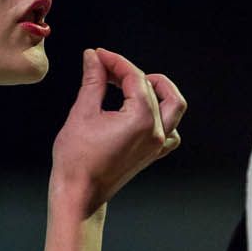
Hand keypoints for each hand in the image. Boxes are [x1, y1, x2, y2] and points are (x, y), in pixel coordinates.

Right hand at [51, 48, 186, 212]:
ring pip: (174, 108)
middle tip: (110, 69)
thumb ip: (93, 80)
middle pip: (157, 88)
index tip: (98, 55)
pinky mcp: (152, 155)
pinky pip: (171, 131)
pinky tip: (143, 112)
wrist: (80, 194)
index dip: (115, 62)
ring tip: (135, 85)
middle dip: (133, 73)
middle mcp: (156, 132)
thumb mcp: (82, 113)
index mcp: (142, 119)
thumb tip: (93, 58)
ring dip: (158, 91)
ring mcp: (157, 145)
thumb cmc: (77, 160)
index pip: (135, 78)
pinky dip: (162, 117)